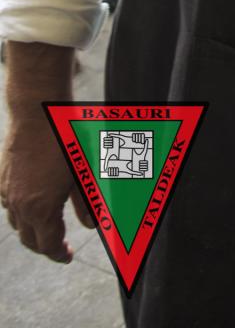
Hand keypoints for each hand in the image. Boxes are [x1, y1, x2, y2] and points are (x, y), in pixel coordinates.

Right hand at [0, 113, 93, 262]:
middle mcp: (20, 206)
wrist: (35, 112)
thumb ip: (87, 203)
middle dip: (46, 247)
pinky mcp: (1, 180)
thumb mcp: (82, 172)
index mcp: (41, 209)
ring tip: (47, 228)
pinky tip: (32, 205)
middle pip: (30, 241)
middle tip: (60, 246)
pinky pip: (8, 207)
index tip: (68, 257)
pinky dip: (20, 213)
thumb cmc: (64, 140)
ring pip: (17, 225)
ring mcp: (6, 193)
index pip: (48, 245)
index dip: (59, 255)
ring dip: (31, 231)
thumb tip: (92, 226)